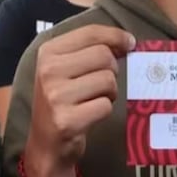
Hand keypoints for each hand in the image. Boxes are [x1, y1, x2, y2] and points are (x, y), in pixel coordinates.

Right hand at [26, 25, 133, 171]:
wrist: (46, 144)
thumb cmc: (61, 101)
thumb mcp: (65, 68)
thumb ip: (90, 50)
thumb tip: (127, 41)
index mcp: (47, 52)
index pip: (90, 32)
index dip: (116, 36)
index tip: (130, 43)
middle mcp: (48, 71)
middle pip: (103, 56)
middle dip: (111, 70)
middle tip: (101, 83)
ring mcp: (56, 96)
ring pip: (108, 81)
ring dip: (109, 92)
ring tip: (93, 100)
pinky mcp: (67, 120)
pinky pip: (105, 106)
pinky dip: (104, 110)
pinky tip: (90, 114)